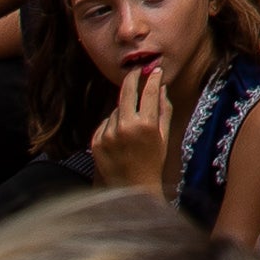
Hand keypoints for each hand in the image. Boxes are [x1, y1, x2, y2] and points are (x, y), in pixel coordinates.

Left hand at [91, 58, 175, 195]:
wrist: (131, 188)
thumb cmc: (152, 162)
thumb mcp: (163, 136)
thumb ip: (163, 109)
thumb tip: (161, 88)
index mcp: (146, 125)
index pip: (149, 92)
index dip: (153, 78)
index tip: (155, 71)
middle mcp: (125, 127)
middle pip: (126, 92)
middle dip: (132, 78)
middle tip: (137, 71)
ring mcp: (108, 134)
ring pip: (116, 109)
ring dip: (123, 110)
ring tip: (132, 126)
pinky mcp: (96, 141)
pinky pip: (105, 123)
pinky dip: (112, 124)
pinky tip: (120, 137)